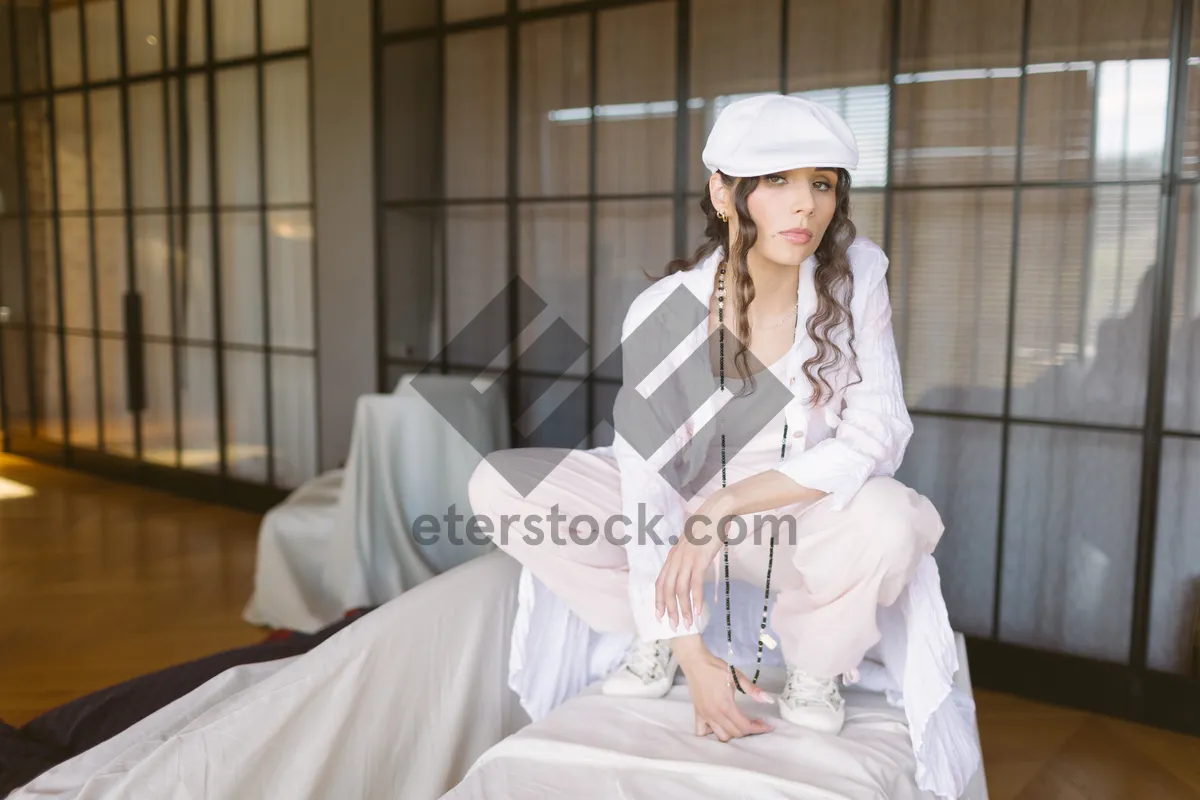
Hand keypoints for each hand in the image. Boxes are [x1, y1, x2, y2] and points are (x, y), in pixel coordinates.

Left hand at [655, 507, 727, 629]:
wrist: (716, 512)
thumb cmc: (706, 528)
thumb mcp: (692, 544)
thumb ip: (688, 557)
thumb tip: (690, 569)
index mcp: (672, 556)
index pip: (660, 582)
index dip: (658, 600)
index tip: (659, 616)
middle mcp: (675, 559)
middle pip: (667, 590)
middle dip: (668, 610)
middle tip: (673, 626)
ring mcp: (686, 559)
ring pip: (679, 590)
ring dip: (683, 609)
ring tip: (688, 624)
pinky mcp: (700, 560)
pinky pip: (695, 584)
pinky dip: (695, 599)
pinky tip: (697, 611)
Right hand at [672, 636, 773, 741]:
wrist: (696, 663)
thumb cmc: (716, 668)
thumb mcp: (736, 676)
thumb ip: (753, 689)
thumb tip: (768, 700)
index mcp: (725, 706)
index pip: (745, 726)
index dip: (759, 728)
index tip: (767, 726)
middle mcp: (714, 715)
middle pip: (735, 734)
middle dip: (749, 730)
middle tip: (756, 721)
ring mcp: (705, 716)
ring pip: (721, 736)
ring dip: (732, 733)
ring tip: (739, 724)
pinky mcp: (697, 714)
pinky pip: (702, 732)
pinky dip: (711, 733)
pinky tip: (718, 726)